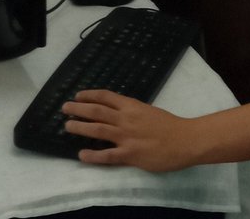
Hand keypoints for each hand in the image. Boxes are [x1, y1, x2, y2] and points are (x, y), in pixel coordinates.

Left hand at [62, 90, 195, 171]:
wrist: (185, 139)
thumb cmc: (169, 125)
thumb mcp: (148, 111)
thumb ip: (132, 112)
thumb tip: (118, 112)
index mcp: (132, 105)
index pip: (106, 97)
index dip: (89, 95)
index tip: (78, 95)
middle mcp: (126, 118)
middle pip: (97, 111)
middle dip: (79, 109)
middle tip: (64, 108)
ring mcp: (127, 136)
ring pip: (98, 130)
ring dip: (81, 127)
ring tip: (67, 126)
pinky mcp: (130, 154)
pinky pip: (108, 155)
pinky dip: (93, 155)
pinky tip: (82, 155)